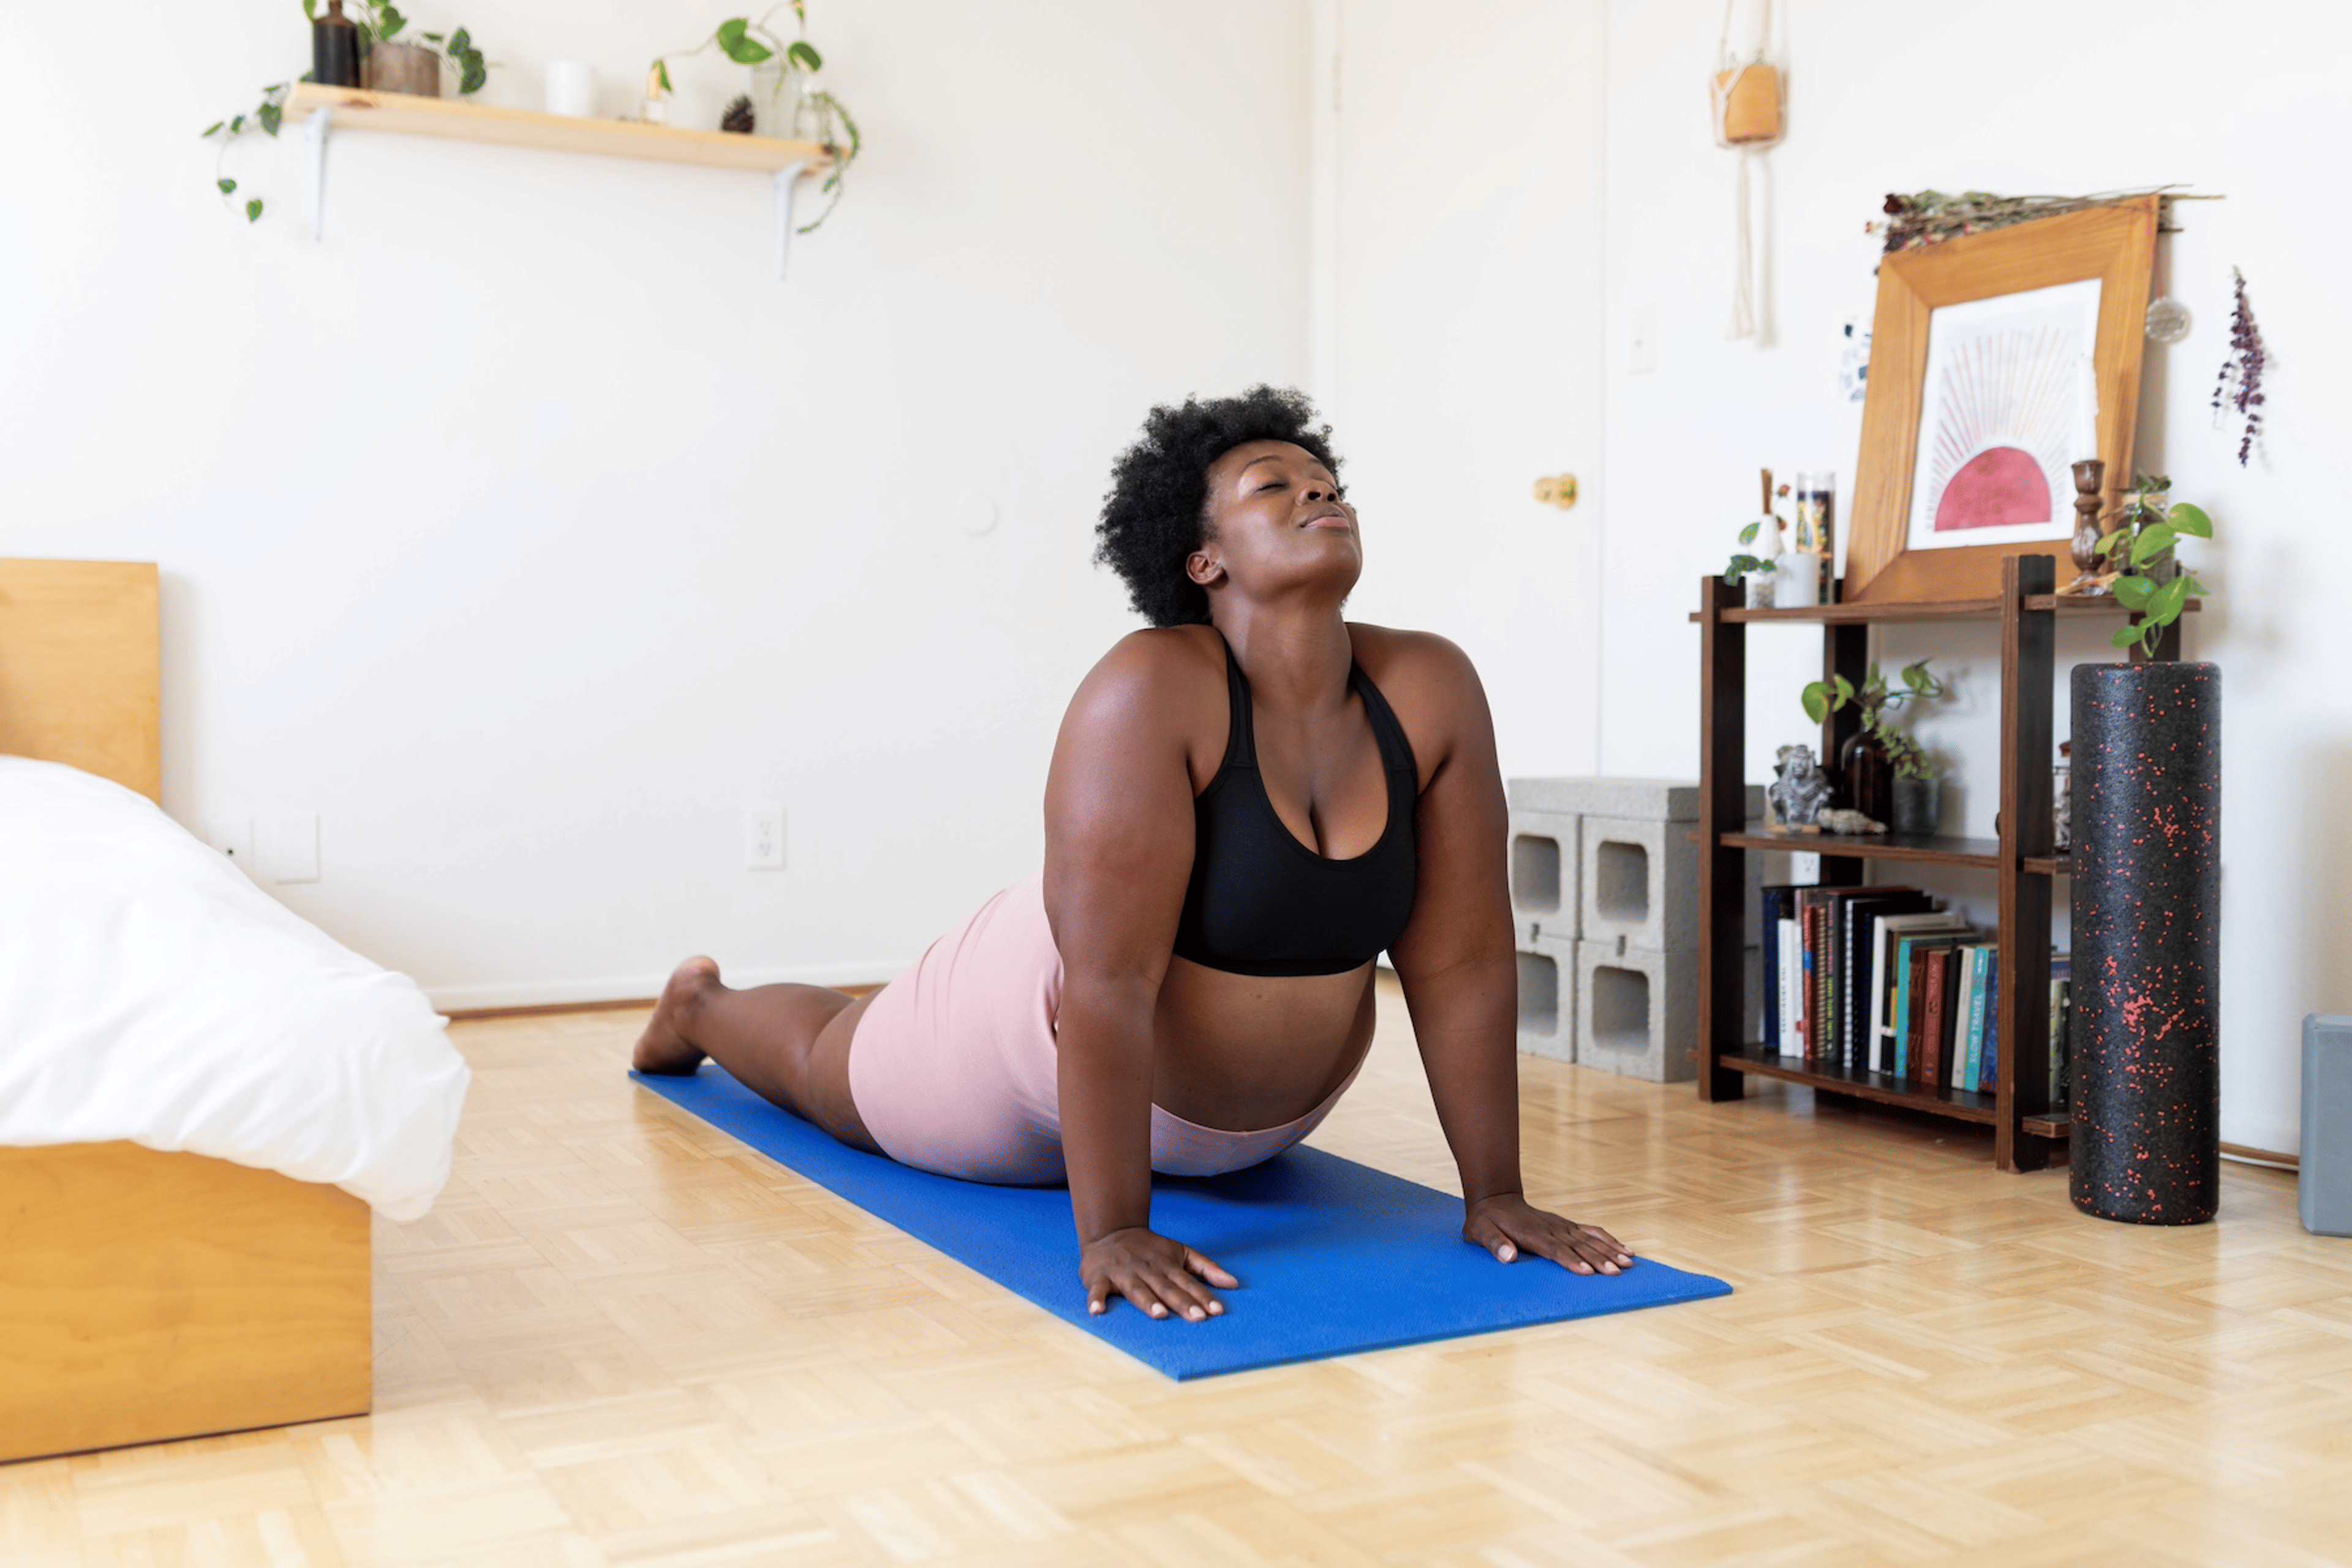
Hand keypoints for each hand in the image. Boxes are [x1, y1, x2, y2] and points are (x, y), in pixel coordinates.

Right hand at [1079, 1227, 1236, 1320]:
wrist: (1111, 1230)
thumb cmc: (1151, 1248)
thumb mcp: (1181, 1252)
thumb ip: (1206, 1268)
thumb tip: (1234, 1284)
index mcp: (1167, 1264)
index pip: (1188, 1282)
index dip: (1202, 1296)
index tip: (1217, 1311)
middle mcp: (1147, 1268)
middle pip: (1166, 1287)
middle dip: (1182, 1302)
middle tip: (1197, 1317)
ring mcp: (1123, 1272)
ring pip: (1137, 1288)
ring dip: (1147, 1301)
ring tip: (1160, 1314)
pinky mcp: (1100, 1276)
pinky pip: (1097, 1289)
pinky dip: (1096, 1299)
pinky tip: (1097, 1311)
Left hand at [1463, 1194, 1632, 1275]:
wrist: (1495, 1198)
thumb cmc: (1486, 1221)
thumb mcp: (1480, 1232)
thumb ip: (1494, 1244)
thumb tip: (1508, 1257)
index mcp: (1532, 1234)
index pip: (1555, 1249)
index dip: (1571, 1260)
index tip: (1588, 1271)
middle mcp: (1551, 1229)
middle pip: (1578, 1245)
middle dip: (1599, 1259)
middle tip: (1617, 1272)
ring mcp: (1561, 1226)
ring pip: (1589, 1238)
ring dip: (1609, 1250)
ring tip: (1629, 1262)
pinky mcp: (1566, 1225)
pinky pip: (1590, 1231)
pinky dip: (1608, 1239)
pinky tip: (1623, 1248)